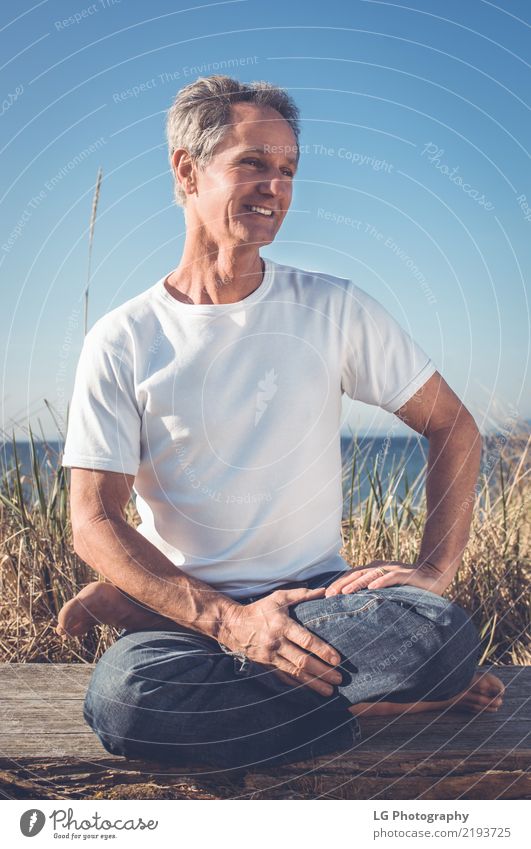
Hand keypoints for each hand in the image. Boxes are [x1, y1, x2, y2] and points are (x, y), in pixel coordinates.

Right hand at [218, 587, 342, 696]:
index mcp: (282, 625)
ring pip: (295, 673)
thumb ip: (302, 594)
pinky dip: (298, 685)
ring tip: (330, 691)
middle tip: (339, 678)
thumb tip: (324, 591)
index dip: (322, 651)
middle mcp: (277, 643)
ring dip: (314, 683)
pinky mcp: (266, 665)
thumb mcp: (279, 597)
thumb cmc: (259, 609)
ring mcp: (270, 657)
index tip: (337, 660)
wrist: (232, 625)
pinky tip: (310, 691)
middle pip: (302, 661)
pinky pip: (284, 678)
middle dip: (323, 672)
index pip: (306, 641)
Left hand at [324, 559, 449, 596]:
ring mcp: (394, 569)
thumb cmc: (410, 585)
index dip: (339, 583)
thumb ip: (374, 593)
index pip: (352, 575)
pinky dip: (381, 581)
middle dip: (342, 584)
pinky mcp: (406, 574)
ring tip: (345, 592)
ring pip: (371, 574)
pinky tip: (372, 587)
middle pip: (357, 573)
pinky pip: (391, 577)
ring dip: (356, 583)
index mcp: (375, 570)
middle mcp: (382, 567)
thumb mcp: (389, 590)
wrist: (435, 574)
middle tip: (329, 596)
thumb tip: (355, 608)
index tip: (326, 595)